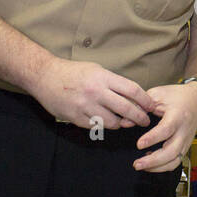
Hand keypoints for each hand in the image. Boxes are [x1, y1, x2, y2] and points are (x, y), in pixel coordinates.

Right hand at [31, 56, 156, 129]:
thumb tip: (133, 96)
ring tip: (123, 122)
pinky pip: (96, 126)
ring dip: (121, 123)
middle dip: (139, 117)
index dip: (145, 101)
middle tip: (144, 121)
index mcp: (103, 77)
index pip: (132, 90)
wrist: (44, 76)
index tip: (151, 106)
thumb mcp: (96, 70)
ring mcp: (85, 106)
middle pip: (126, 109)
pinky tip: (105, 122)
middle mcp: (96, 92)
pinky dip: (103, 125)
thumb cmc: (73, 72)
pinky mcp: (75, 117)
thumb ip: (113, 83)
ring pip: (113, 122)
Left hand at [134, 82, 196, 172]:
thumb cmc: (176, 96)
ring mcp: (186, 141)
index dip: (152, 139)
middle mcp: (184, 131)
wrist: (196, 100)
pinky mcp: (185, 147)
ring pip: (175, 161)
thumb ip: (140, 107)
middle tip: (136, 163)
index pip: (166, 130)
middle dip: (153, 161)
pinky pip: (175, 162)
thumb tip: (124, 122)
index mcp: (178, 116)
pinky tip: (150, 164)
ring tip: (141, 166)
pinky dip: (163, 166)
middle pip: (172, 152)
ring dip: (157, 167)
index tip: (139, 145)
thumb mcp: (157, 95)